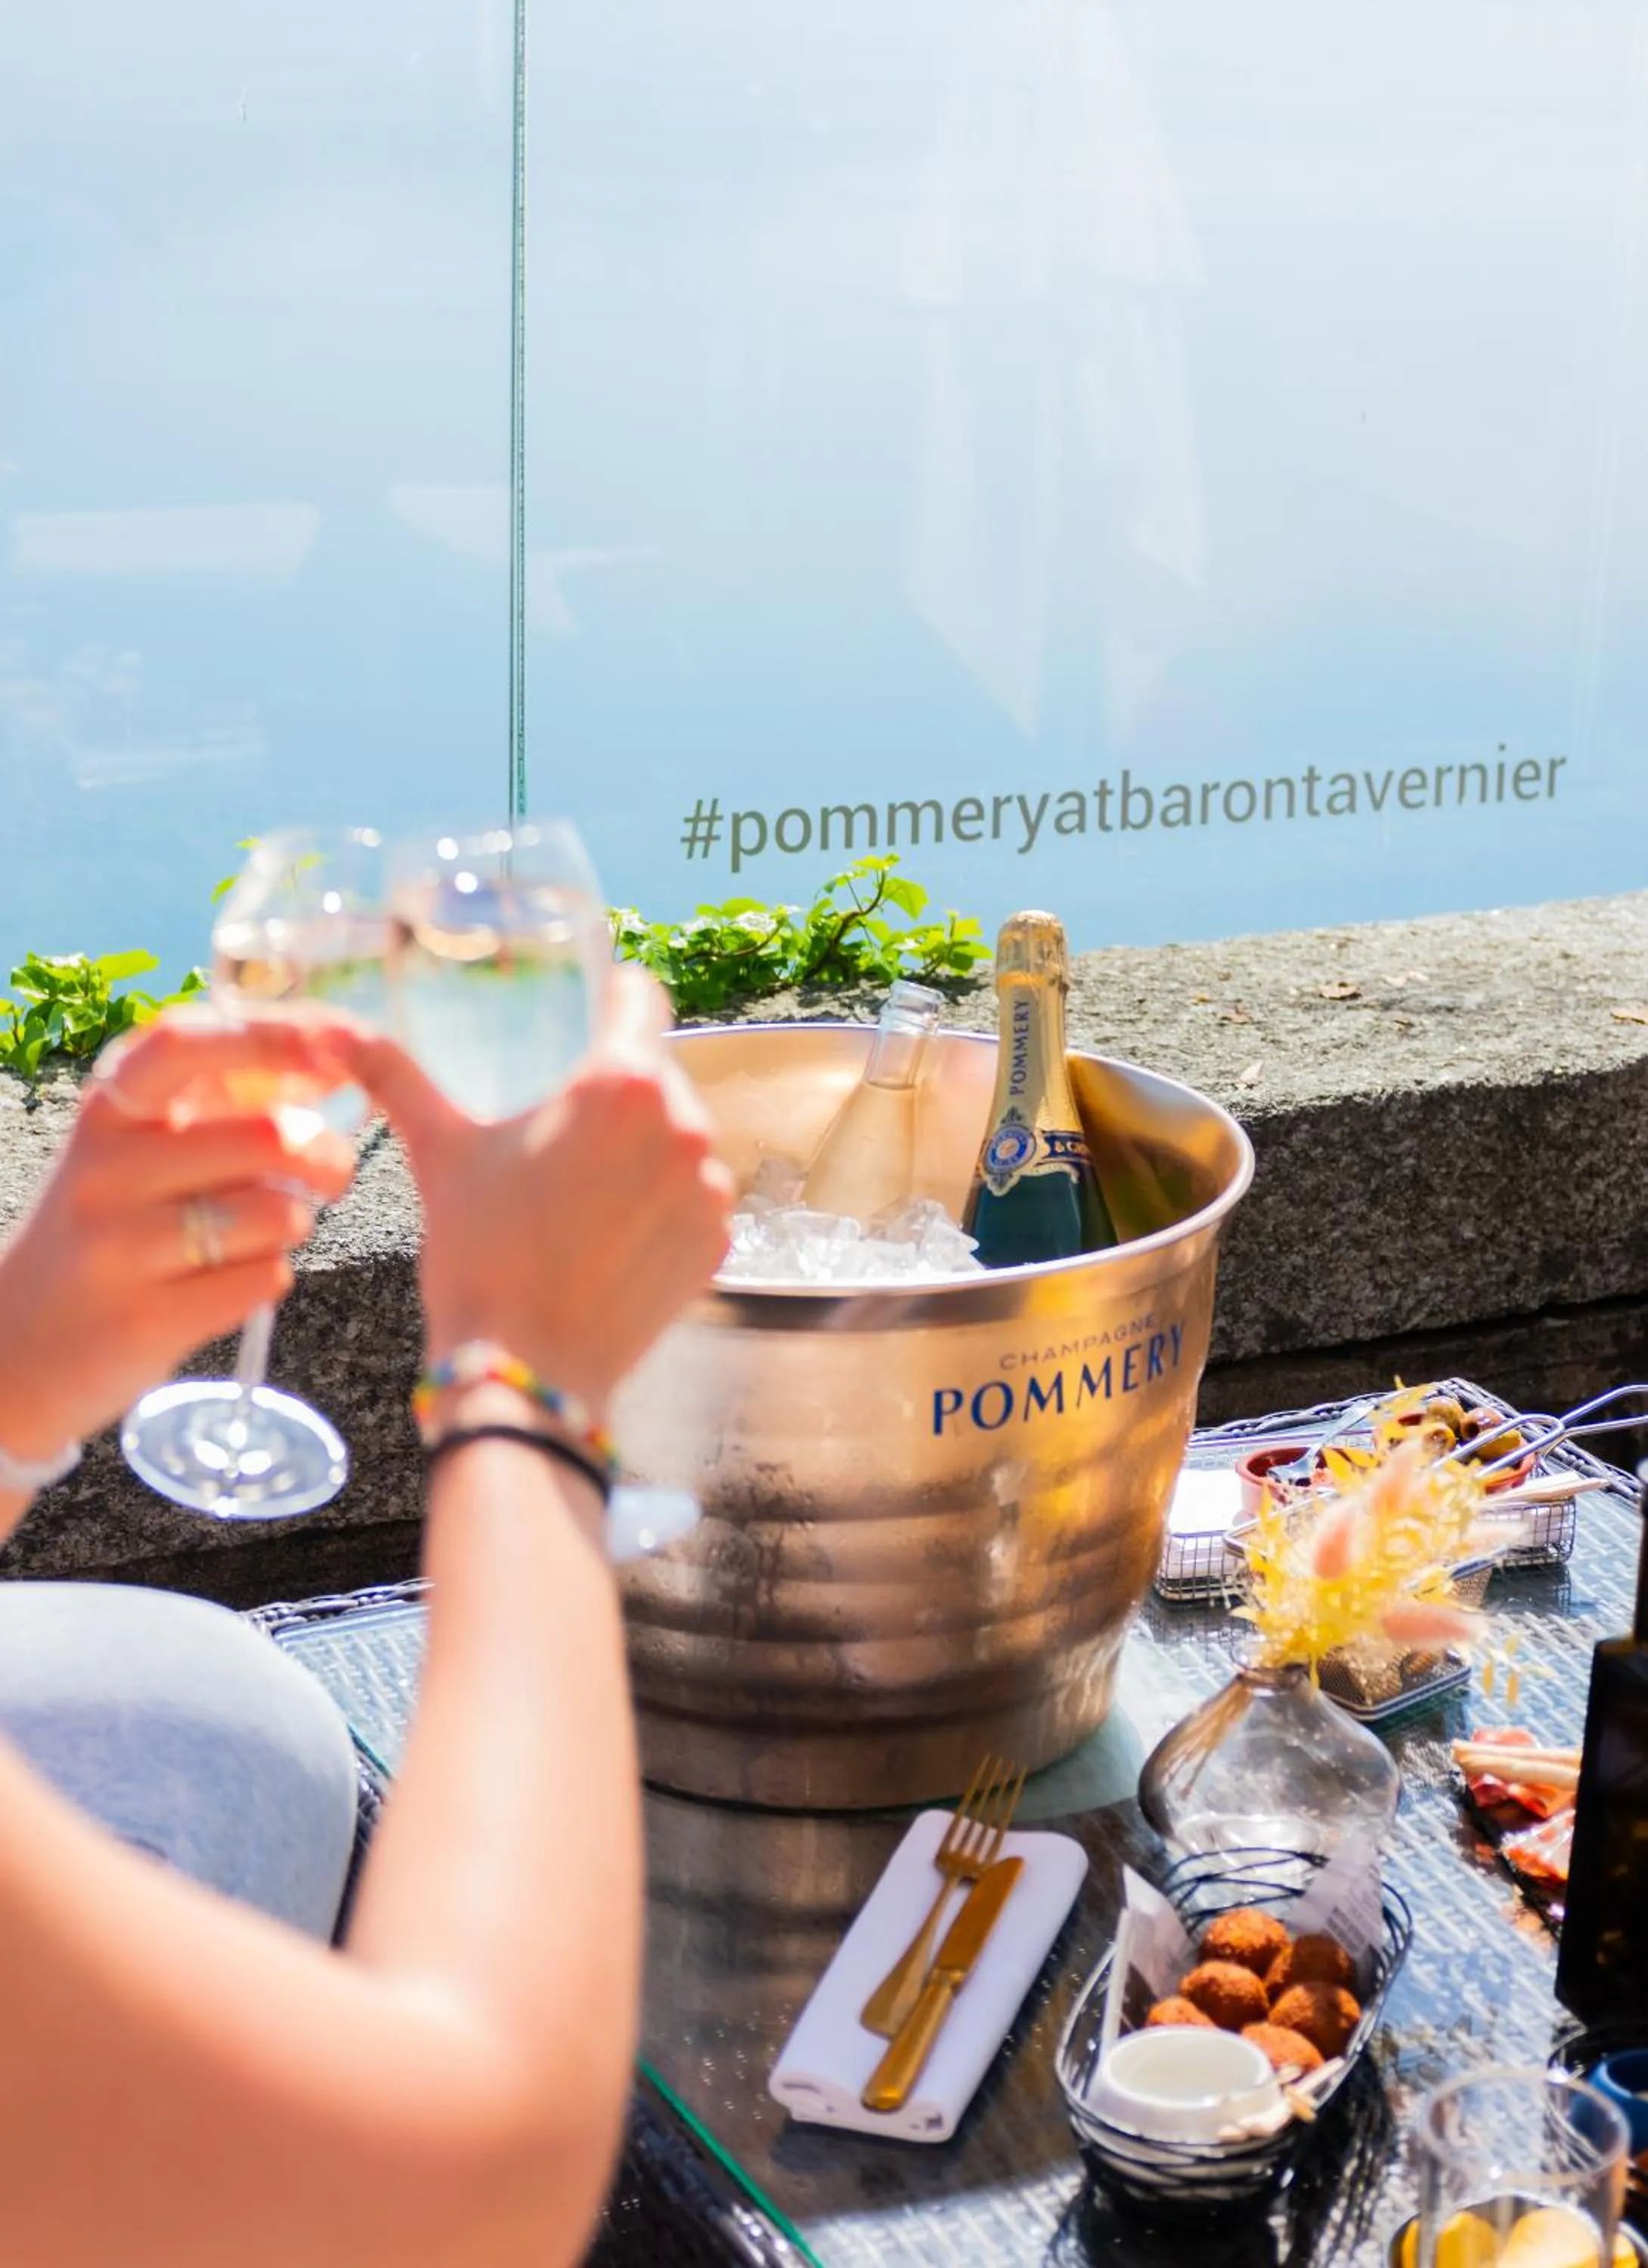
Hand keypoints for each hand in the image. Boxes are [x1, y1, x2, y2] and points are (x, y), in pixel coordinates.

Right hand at [0, 1014, 357, 1462]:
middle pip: (267, 1136)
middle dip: (326, 1154)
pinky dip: (266, 1279)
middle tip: (331, 1172)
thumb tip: (326, 1059)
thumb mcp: (134, 1151)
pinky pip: (263, 1279)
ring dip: (293, 1224)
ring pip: (276, 1212)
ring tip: (256, 1235)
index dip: (273, 1037)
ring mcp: (119, 1245)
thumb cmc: (109, 1232)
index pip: (188, 1044)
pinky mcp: (145, 1318)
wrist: (19, 1346)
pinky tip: (226, 1283)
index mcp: (109, 1110)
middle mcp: (106, 1168)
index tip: (341, 1043)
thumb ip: (212, 1105)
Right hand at [335, 967, 733, 1416]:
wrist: (524, 1373)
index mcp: (623, 1084)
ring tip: (579, 1185)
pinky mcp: (718, 1239)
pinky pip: (692, 1194)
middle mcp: (684, 1125)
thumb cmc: (480, 1257)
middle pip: (656, 1071)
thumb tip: (337, 1032)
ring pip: (677, 1134)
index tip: (585, 1014)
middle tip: (559, 1123)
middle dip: (613, 1088)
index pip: (638, 996)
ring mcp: (709, 1187)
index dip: (606, 998)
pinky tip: (608, 1228)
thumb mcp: (438, 1151)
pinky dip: (660, 1200)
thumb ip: (395, 1077)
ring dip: (641, 1144)